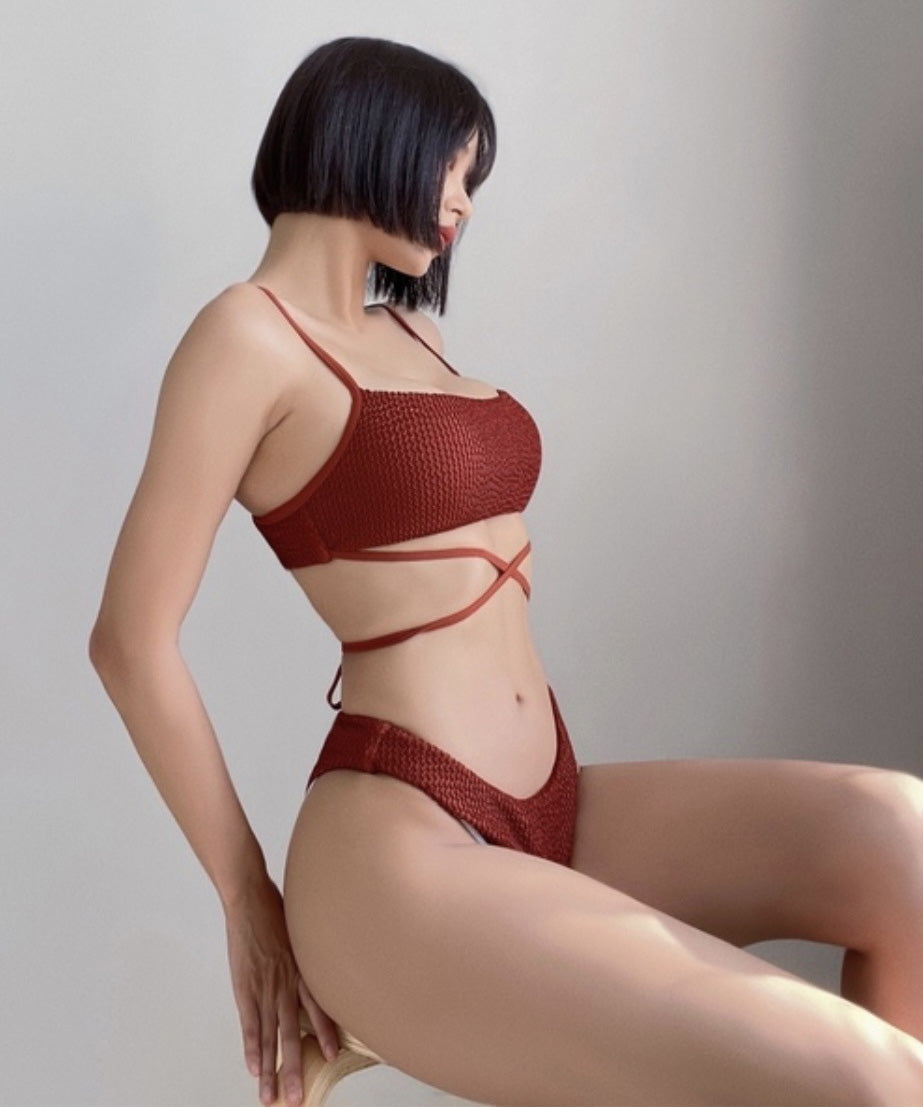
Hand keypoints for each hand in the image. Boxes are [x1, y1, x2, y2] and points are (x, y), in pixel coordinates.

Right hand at [225, 877, 340, 1104]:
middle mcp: (286, 982)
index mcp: (303, 969)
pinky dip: (250, 1047)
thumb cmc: (277, 909)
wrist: (251, 896)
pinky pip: (249, 1023)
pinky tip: (254, 1069)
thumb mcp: (303, 930)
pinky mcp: (244, 985)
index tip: (333, 1055)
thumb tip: (324, 959)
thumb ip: (310, 951)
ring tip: (271, 1097)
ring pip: (268, 1036)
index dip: (325, 1031)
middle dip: (295, 1068)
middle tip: (298, 1099)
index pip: (318, 1007)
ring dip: (271, 1069)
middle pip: (292, 1033)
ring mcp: (264, 986)